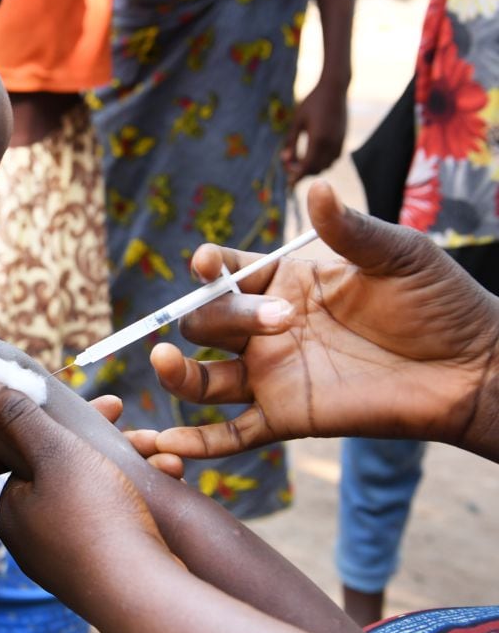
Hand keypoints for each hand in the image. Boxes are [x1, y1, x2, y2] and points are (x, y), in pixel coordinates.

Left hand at [0, 372, 172, 604]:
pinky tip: (167, 484)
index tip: (113, 405)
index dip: (73, 422)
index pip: (34, 451)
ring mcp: (69, 559)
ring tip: (166, 456)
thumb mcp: (55, 451)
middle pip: (71, 471)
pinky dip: (141, 498)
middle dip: (112, 446)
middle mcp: (34, 539)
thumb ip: (17, 414)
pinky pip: (118, 521)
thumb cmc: (96, 518)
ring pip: (101, 494)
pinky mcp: (104, 572)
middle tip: (145, 431)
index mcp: (12, 510)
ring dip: (135, 468)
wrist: (145, 595)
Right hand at [150, 181, 498, 458]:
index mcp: (283, 284)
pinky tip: (165, 444)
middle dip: (223, 316)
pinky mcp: (284, 418)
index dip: (207, 268)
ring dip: (176, 372)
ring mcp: (271, 375)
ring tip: (165, 361)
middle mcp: (266, 329)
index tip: (207, 264)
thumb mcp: (398, 256)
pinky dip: (195, 443)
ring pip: (201, 378)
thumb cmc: (440, 304)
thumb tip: (316, 188)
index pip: (224, 273)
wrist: (473, 368)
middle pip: (205, 322)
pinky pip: (230, 435)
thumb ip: (350, 230)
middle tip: (282, 320)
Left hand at [281, 78, 347, 184]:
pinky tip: (312, 154)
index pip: (307, 166)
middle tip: (289, 165)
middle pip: (316, 169)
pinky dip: (322, 161)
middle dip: (302, 172)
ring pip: (326, 165)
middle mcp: (331, 143)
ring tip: (299, 159)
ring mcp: (339, 142)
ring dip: (313, 167)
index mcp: (318, 139)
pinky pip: (333, 158)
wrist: (334, 89)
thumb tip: (284, 159)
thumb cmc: (312, 103)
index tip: (288, 183)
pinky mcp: (343, 139)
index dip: (297, 176)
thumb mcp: (297, 121)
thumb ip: (291, 141)